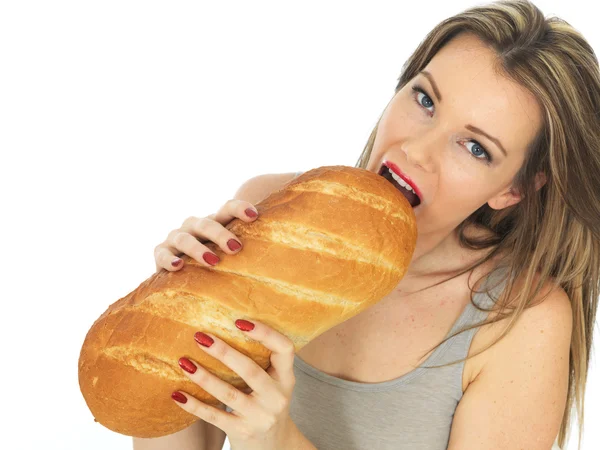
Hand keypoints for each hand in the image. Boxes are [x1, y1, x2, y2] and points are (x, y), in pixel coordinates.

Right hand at [153, 199, 259, 272]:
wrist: (186, 274)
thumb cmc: (223, 262)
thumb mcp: (238, 253)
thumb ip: (257, 246)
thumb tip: (300, 238)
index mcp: (216, 220)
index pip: (228, 207)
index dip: (240, 208)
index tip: (254, 215)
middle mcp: (196, 225)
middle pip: (207, 223)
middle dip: (221, 234)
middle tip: (236, 248)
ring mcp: (177, 238)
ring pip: (185, 238)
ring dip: (198, 249)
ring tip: (212, 261)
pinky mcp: (161, 254)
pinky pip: (162, 254)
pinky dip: (169, 260)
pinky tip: (179, 267)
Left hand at [171, 319, 297, 449]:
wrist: (274, 446)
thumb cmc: (266, 402)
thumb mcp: (272, 382)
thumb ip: (259, 361)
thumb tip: (221, 326)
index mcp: (286, 378)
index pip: (285, 349)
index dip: (265, 333)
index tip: (239, 321)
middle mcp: (277, 397)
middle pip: (250, 371)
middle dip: (224, 352)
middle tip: (200, 336)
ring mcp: (260, 417)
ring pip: (229, 394)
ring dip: (204, 377)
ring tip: (184, 362)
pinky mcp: (243, 432)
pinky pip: (214, 416)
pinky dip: (194, 405)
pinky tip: (177, 394)